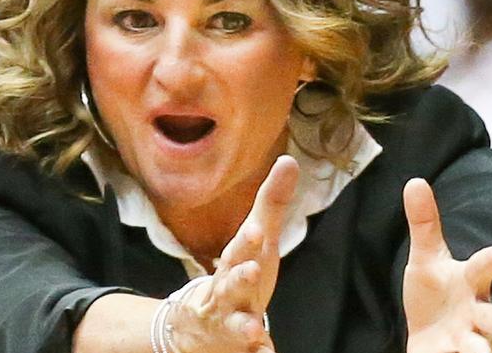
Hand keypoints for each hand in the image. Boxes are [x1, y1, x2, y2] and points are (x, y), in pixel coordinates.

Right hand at [167, 155, 299, 352]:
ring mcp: (230, 320)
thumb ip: (272, 203)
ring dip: (244, 324)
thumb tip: (290, 159)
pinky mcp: (239, 345)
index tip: (259, 231)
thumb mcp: (256, 239)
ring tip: (255, 328)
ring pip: (235, 322)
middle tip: (251, 271)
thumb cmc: (237, 273)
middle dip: (239, 277)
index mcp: (234, 261)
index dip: (247, 241)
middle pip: (231, 282)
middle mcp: (227, 290)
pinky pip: (248, 352)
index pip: (239, 248)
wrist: (201, 324)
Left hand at [402, 178, 491, 352]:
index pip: (482, 268)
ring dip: (479, 349)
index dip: (491, 260)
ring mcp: (467, 338)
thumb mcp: (425, 258)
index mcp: (469, 281)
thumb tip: (415, 181)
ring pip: (480, 346)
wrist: (429, 336)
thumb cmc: (434, 293)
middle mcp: (475, 311)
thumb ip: (423, 224)